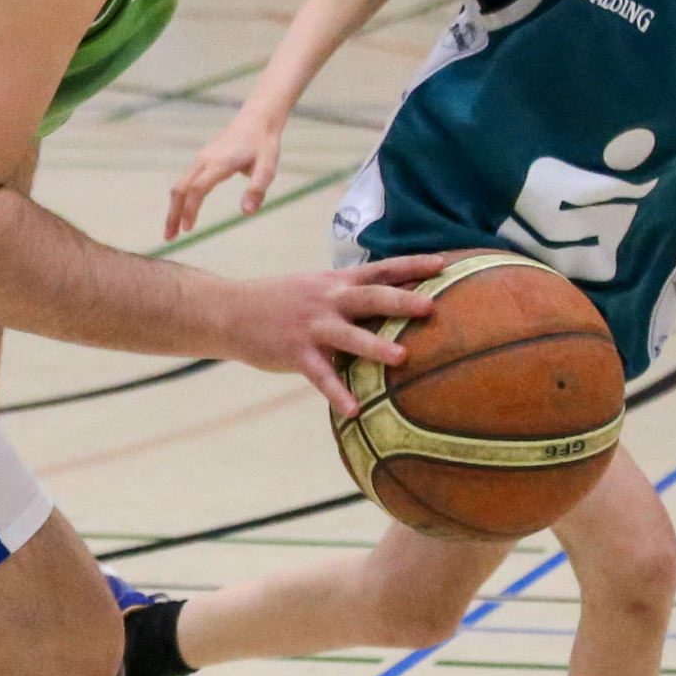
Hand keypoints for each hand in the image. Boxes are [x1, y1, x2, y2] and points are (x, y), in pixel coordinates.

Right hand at [165, 111, 288, 238]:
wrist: (258, 117)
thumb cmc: (264, 143)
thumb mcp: (268, 167)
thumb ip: (257, 189)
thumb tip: (246, 213)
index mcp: (220, 163)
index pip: (197, 189)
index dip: (190, 209)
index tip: (188, 230)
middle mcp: (205, 160)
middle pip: (180, 189)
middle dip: (172, 214)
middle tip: (169, 238)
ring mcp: (201, 159)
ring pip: (179, 185)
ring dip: (174, 208)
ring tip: (172, 231)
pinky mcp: (202, 159)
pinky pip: (186, 181)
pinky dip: (180, 199)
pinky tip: (183, 212)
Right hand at [218, 256, 446, 417]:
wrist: (231, 311)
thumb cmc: (282, 302)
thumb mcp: (318, 287)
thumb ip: (352, 292)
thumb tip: (395, 297)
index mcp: (337, 281)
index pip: (381, 269)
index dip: (412, 265)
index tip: (444, 264)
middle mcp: (327, 300)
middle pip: (369, 297)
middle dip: (400, 301)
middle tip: (432, 306)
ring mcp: (311, 326)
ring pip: (347, 336)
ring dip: (375, 346)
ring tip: (402, 357)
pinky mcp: (294, 353)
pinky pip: (320, 376)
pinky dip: (337, 393)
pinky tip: (354, 411)